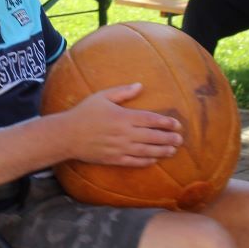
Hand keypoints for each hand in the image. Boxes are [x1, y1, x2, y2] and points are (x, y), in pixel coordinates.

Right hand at [64, 84, 182, 166]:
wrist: (67, 136)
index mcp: (123, 117)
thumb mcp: (102, 97)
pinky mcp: (114, 159)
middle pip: (152, 137)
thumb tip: (140, 85)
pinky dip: (146, 161)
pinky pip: (134, 162)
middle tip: (181, 139)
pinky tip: (154, 159)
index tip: (177, 124)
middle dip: (168, 138)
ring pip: (146, 151)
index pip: (150, 120)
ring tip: (173, 150)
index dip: (166, 122)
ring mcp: (120, 148)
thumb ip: (122, 92)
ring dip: (162, 151)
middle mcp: (124, 134)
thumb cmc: (84, 113)